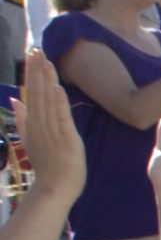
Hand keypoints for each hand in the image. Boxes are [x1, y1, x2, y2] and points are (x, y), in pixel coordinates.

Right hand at [14, 50, 86, 201]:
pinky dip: (59, 103)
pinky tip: (57, 87)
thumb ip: (22, 119)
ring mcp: (52, 132)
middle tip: (37, 50)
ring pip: (48, 101)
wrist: (54, 189)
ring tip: (46, 61)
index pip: (31, 93)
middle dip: (37, 71)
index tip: (33, 56)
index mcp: (32, 123)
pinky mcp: (66, 140)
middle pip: (38, 93)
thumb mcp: (30, 140)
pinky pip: (61, 118)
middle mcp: (40, 124)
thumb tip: (15, 99)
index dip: (32, 74)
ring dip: (47, 81)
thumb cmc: (46, 166)